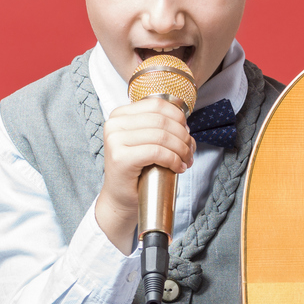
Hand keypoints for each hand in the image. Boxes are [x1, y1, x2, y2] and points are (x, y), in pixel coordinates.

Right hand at [93, 96, 192, 251]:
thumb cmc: (137, 171)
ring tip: (186, 160)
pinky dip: (173, 159)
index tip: (186, 134)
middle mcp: (114, 124)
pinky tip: (178, 168)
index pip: (157, 104)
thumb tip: (184, 122)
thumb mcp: (145, 141)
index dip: (178, 118)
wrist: (120, 199)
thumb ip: (158, 126)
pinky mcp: (121, 158)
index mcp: (119, 115)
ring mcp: (115, 140)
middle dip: (183, 136)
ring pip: (162, 136)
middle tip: (190, 151)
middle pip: (161, 121)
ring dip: (181, 149)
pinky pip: (157, 152)